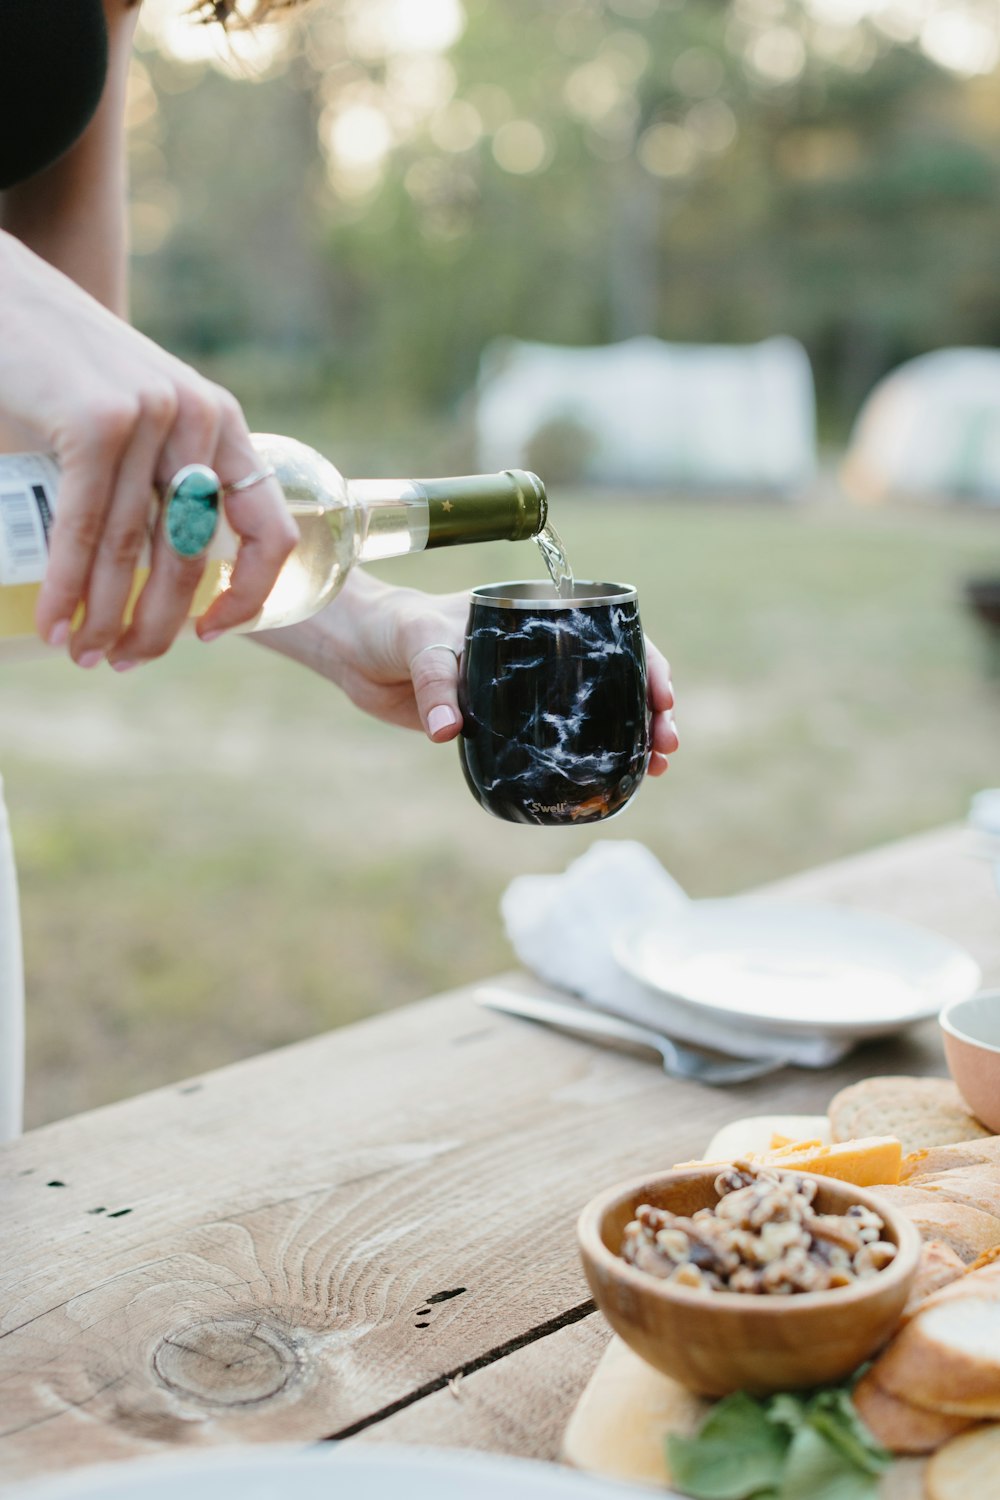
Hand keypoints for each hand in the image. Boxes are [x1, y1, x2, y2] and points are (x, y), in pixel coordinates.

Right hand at [0, 233, 298, 666]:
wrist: (1, 292)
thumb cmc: (60, 367)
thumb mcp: (135, 416)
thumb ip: (156, 477)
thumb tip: (154, 577)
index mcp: (221, 422)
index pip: (269, 529)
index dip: (249, 596)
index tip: (209, 633)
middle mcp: (198, 418)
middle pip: (191, 555)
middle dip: (155, 626)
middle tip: (121, 663)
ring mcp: (152, 416)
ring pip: (134, 551)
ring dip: (105, 618)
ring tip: (83, 656)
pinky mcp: (98, 421)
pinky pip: (86, 529)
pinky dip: (67, 587)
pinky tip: (54, 623)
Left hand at [253, 572, 679, 768]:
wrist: (357, 651)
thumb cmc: (393, 628)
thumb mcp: (419, 644)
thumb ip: (436, 684)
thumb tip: (450, 730)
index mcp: (535, 618)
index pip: (609, 634)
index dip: (645, 662)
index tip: (662, 695)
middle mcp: (541, 653)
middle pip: (613, 678)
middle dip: (650, 710)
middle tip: (668, 744)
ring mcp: (525, 690)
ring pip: (591, 713)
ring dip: (628, 740)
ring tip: (656, 769)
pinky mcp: (502, 725)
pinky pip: (552, 743)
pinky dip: (583, 760)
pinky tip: (610, 783)